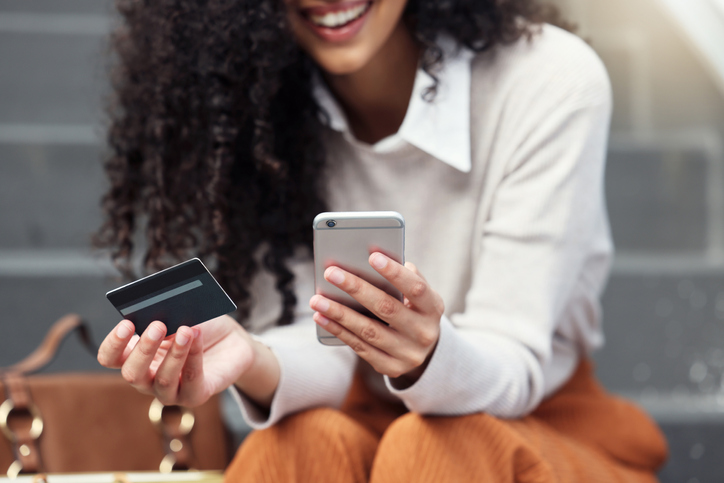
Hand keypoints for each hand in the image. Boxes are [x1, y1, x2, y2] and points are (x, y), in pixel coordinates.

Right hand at [97, 315, 275, 406]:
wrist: (231, 341)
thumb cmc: (199, 326)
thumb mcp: (182, 315)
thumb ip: (167, 317)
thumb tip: (161, 318)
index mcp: (135, 355)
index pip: (109, 358)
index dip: (113, 344)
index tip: (127, 324)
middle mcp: (147, 378)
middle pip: (132, 373)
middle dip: (144, 349)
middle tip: (158, 326)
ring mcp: (169, 391)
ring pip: (162, 380)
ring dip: (174, 353)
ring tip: (186, 330)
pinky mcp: (194, 396)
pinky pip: (191, 381)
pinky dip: (194, 358)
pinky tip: (197, 339)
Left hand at [310, 253, 443, 383]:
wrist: (424, 350)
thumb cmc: (413, 309)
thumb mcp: (418, 295)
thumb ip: (404, 277)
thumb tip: (378, 256)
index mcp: (433, 308)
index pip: (416, 288)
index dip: (395, 273)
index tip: (372, 256)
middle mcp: (424, 333)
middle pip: (387, 308)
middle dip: (356, 288)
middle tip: (331, 273)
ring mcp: (408, 354)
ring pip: (368, 331)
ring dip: (339, 313)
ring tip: (317, 299)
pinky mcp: (391, 368)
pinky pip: (360, 348)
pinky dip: (338, 331)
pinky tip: (322, 318)